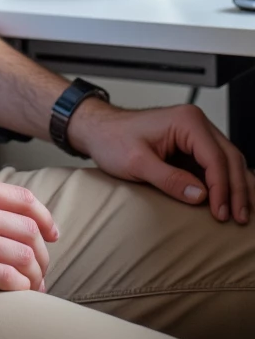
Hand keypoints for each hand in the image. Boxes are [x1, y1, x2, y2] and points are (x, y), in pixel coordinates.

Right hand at [0, 175, 58, 297]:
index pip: (25, 199)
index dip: (46, 219)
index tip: (53, 235)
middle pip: (31, 230)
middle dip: (43, 254)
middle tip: (41, 270)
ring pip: (26, 256)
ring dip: (37, 275)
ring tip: (34, 288)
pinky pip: (9, 278)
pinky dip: (22, 289)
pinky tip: (19, 295)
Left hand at [68, 97, 254, 223]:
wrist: (99, 130)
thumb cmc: (112, 139)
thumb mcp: (137, 162)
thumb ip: (169, 178)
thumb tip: (200, 195)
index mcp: (186, 121)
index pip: (216, 158)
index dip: (222, 188)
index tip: (221, 213)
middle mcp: (196, 123)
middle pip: (230, 158)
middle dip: (237, 190)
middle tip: (239, 218)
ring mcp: (196, 134)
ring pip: (228, 162)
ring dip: (235, 188)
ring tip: (239, 215)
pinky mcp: (192, 147)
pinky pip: (216, 166)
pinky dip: (224, 184)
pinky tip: (228, 202)